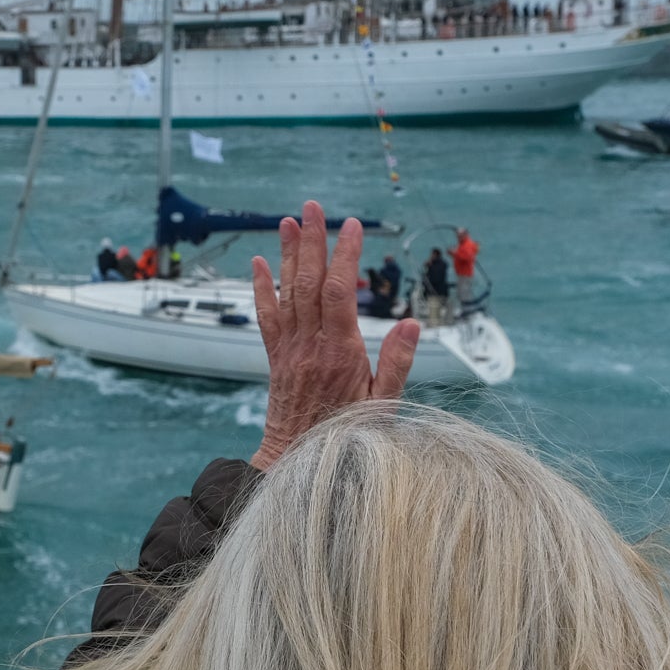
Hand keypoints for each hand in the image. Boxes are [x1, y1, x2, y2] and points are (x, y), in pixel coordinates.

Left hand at [247, 201, 417, 470]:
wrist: (297, 462)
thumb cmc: (348, 437)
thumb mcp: (384, 406)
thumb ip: (397, 363)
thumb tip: (411, 322)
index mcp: (340, 353)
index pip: (340, 293)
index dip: (345, 257)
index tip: (353, 227)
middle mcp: (310, 346)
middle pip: (308, 283)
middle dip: (312, 242)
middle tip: (313, 207)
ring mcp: (290, 350)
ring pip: (286, 294)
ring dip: (286, 255)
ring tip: (287, 221)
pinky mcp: (277, 358)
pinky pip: (266, 317)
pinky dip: (262, 288)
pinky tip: (258, 264)